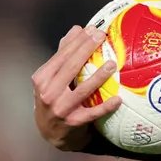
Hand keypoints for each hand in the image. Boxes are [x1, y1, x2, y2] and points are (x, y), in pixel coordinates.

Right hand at [31, 25, 121, 150]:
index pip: (61, 55)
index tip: (92, 29)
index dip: (77, 41)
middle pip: (70, 67)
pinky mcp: (74, 122)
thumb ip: (63, 53)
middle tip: (102, 37)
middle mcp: (49, 93)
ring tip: (112, 64)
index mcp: (42, 78)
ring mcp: (61, 108)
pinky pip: (93, 113)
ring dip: (98, 76)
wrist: (49, 131)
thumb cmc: (52, 98)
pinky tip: (118, 98)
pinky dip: (105, 106)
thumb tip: (77, 29)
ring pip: (82, 89)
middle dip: (86, 49)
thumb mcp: (51, 77)